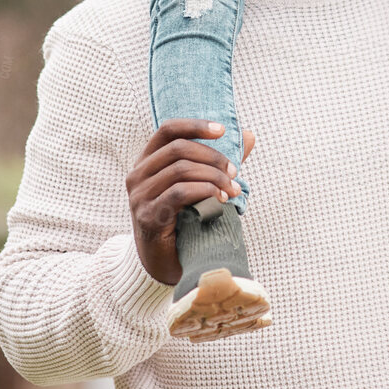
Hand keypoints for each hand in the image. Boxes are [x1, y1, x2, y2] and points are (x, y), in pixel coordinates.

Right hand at [125, 120, 254, 284]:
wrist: (160, 262)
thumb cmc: (181, 219)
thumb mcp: (197, 185)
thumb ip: (219, 160)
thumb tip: (250, 135)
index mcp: (147, 161)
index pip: (168, 130)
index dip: (196, 126)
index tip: (223, 131)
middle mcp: (138, 175)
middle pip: (178, 148)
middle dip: (213, 157)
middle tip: (235, 172)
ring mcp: (140, 196)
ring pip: (181, 169)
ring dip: (213, 177)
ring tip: (233, 190)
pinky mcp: (148, 216)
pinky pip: (179, 193)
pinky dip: (205, 192)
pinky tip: (220, 200)